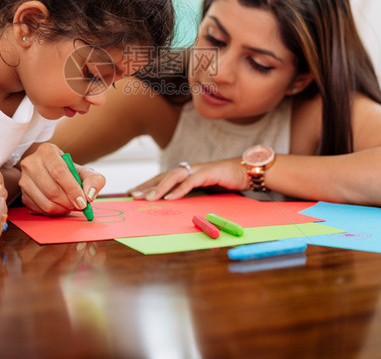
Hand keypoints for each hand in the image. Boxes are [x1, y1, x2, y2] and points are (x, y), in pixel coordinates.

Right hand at [18, 143, 105, 215]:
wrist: (52, 173)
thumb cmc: (70, 172)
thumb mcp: (85, 172)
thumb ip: (94, 180)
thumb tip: (90, 195)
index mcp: (47, 151)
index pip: (59, 172)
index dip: (72, 189)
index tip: (83, 202)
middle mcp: (31, 162)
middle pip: (51, 189)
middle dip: (68, 202)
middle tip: (78, 207)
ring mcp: (24, 179)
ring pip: (44, 201)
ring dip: (61, 209)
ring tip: (70, 207)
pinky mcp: (22, 193)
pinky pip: (38, 208)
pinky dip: (52, 212)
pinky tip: (60, 207)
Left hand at [128, 159, 247, 200]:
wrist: (246, 172)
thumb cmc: (226, 182)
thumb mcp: (205, 192)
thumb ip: (192, 198)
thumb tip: (179, 211)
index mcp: (186, 174)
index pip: (163, 178)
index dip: (148, 185)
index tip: (133, 193)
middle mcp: (189, 169)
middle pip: (164, 176)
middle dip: (148, 186)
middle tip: (134, 196)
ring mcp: (198, 169)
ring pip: (175, 176)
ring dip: (161, 187)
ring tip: (149, 198)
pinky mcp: (209, 173)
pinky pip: (191, 181)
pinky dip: (180, 189)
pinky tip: (171, 197)